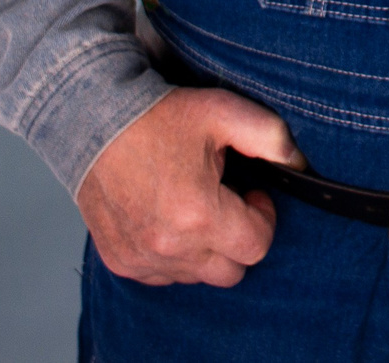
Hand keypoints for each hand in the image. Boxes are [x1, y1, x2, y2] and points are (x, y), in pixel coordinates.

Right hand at [76, 87, 303, 286]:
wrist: (91, 120)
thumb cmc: (158, 117)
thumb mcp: (222, 111)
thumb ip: (270, 137)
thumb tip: (297, 162)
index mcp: (199, 214)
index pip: (257, 247)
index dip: (262, 217)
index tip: (250, 193)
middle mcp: (169, 246)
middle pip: (231, 271)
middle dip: (237, 239)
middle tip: (225, 201)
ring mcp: (141, 258)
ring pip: (197, 276)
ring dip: (204, 249)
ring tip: (192, 206)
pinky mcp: (120, 261)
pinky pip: (163, 276)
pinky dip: (172, 256)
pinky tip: (166, 218)